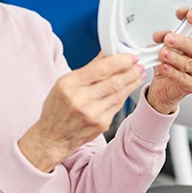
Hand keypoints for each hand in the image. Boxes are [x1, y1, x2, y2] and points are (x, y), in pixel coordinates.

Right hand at [18, 53, 145, 171]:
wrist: (52, 137)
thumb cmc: (56, 109)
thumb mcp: (63, 84)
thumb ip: (87, 70)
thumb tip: (106, 54)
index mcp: (68, 85)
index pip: (100, 69)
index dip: (119, 61)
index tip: (130, 56)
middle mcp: (80, 100)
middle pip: (113, 82)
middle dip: (130, 71)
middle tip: (138, 64)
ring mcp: (92, 113)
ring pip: (119, 93)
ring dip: (132, 82)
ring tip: (138, 73)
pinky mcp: (101, 124)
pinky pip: (117, 105)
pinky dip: (124, 95)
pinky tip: (128, 88)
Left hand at [146, 8, 191, 114]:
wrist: (165, 87)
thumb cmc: (169, 63)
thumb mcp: (165, 45)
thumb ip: (164, 37)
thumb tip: (159, 36)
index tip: (189, 14)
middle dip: (181, 41)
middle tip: (168, 38)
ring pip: (188, 63)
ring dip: (174, 57)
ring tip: (162, 53)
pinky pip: (182, 78)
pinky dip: (171, 72)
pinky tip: (163, 67)